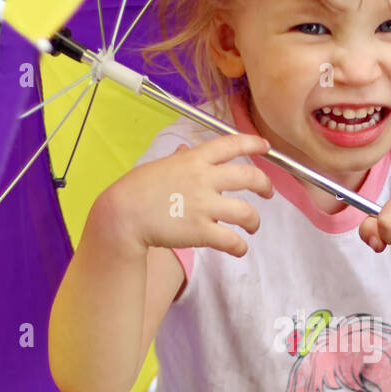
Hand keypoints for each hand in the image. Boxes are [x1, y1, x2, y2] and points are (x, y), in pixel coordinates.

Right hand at [103, 133, 273, 259]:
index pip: (231, 144)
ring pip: (247, 212)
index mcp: (194, 159)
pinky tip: (238, 248)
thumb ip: (179, 158)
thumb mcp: (160, 166)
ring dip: (255, 221)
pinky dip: (240, 247)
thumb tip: (186, 149)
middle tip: (268, 192)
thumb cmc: (136, 190)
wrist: (123, 214)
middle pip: (249, 177)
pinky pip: (232, 240)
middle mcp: (204, 179)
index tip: (266, 147)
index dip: (253, 143)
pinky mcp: (201, 231)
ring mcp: (204, 205)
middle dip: (265, 185)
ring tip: (253, 226)